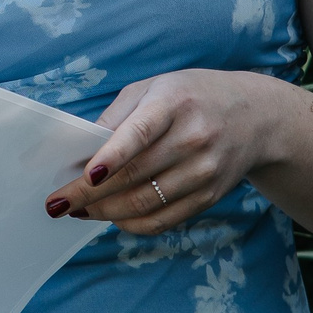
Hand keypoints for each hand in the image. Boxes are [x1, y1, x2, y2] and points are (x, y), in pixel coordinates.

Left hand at [42, 69, 303, 235]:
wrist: (256, 116)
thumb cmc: (189, 97)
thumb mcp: (153, 89)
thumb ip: (116, 116)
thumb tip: (79, 150)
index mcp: (174, 103)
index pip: (140, 133)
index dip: (111, 156)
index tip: (85, 175)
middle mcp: (194, 138)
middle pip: (135, 175)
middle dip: (89, 194)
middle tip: (56, 203)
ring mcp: (206, 171)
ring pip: (146, 202)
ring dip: (104, 212)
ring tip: (76, 211)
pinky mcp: (211, 195)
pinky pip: (165, 219)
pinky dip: (132, 224)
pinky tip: (110, 217)